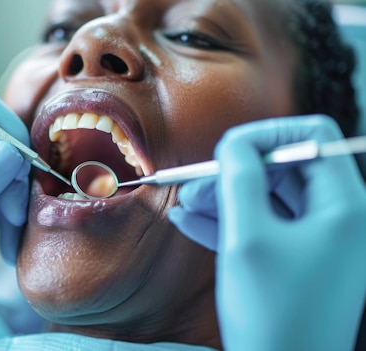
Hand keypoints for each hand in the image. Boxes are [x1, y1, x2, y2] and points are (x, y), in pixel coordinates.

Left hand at [0, 90, 29, 317]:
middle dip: (14, 175)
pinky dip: (17, 216)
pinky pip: (15, 193)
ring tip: (9, 231)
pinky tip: (6, 243)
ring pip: (14, 168)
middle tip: (14, 212)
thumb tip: (14, 151)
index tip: (24, 162)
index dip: (6, 129)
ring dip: (18, 200)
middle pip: (2, 139)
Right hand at [170, 115, 365, 349]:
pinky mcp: (299, 261)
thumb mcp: (248, 237)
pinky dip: (229, 222)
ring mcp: (319, 242)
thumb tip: (233, 143)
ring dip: (225, 197)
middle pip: (285, 167)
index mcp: (345, 205)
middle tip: (193, 185)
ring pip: (269, 198)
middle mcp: (339, 218)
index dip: (265, 135)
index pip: (311, 137)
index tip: (225, 152)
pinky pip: (264, 227)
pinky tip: (189, 223)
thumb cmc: (272, 312)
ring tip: (183, 204)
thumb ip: (239, 179)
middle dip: (234, 171)